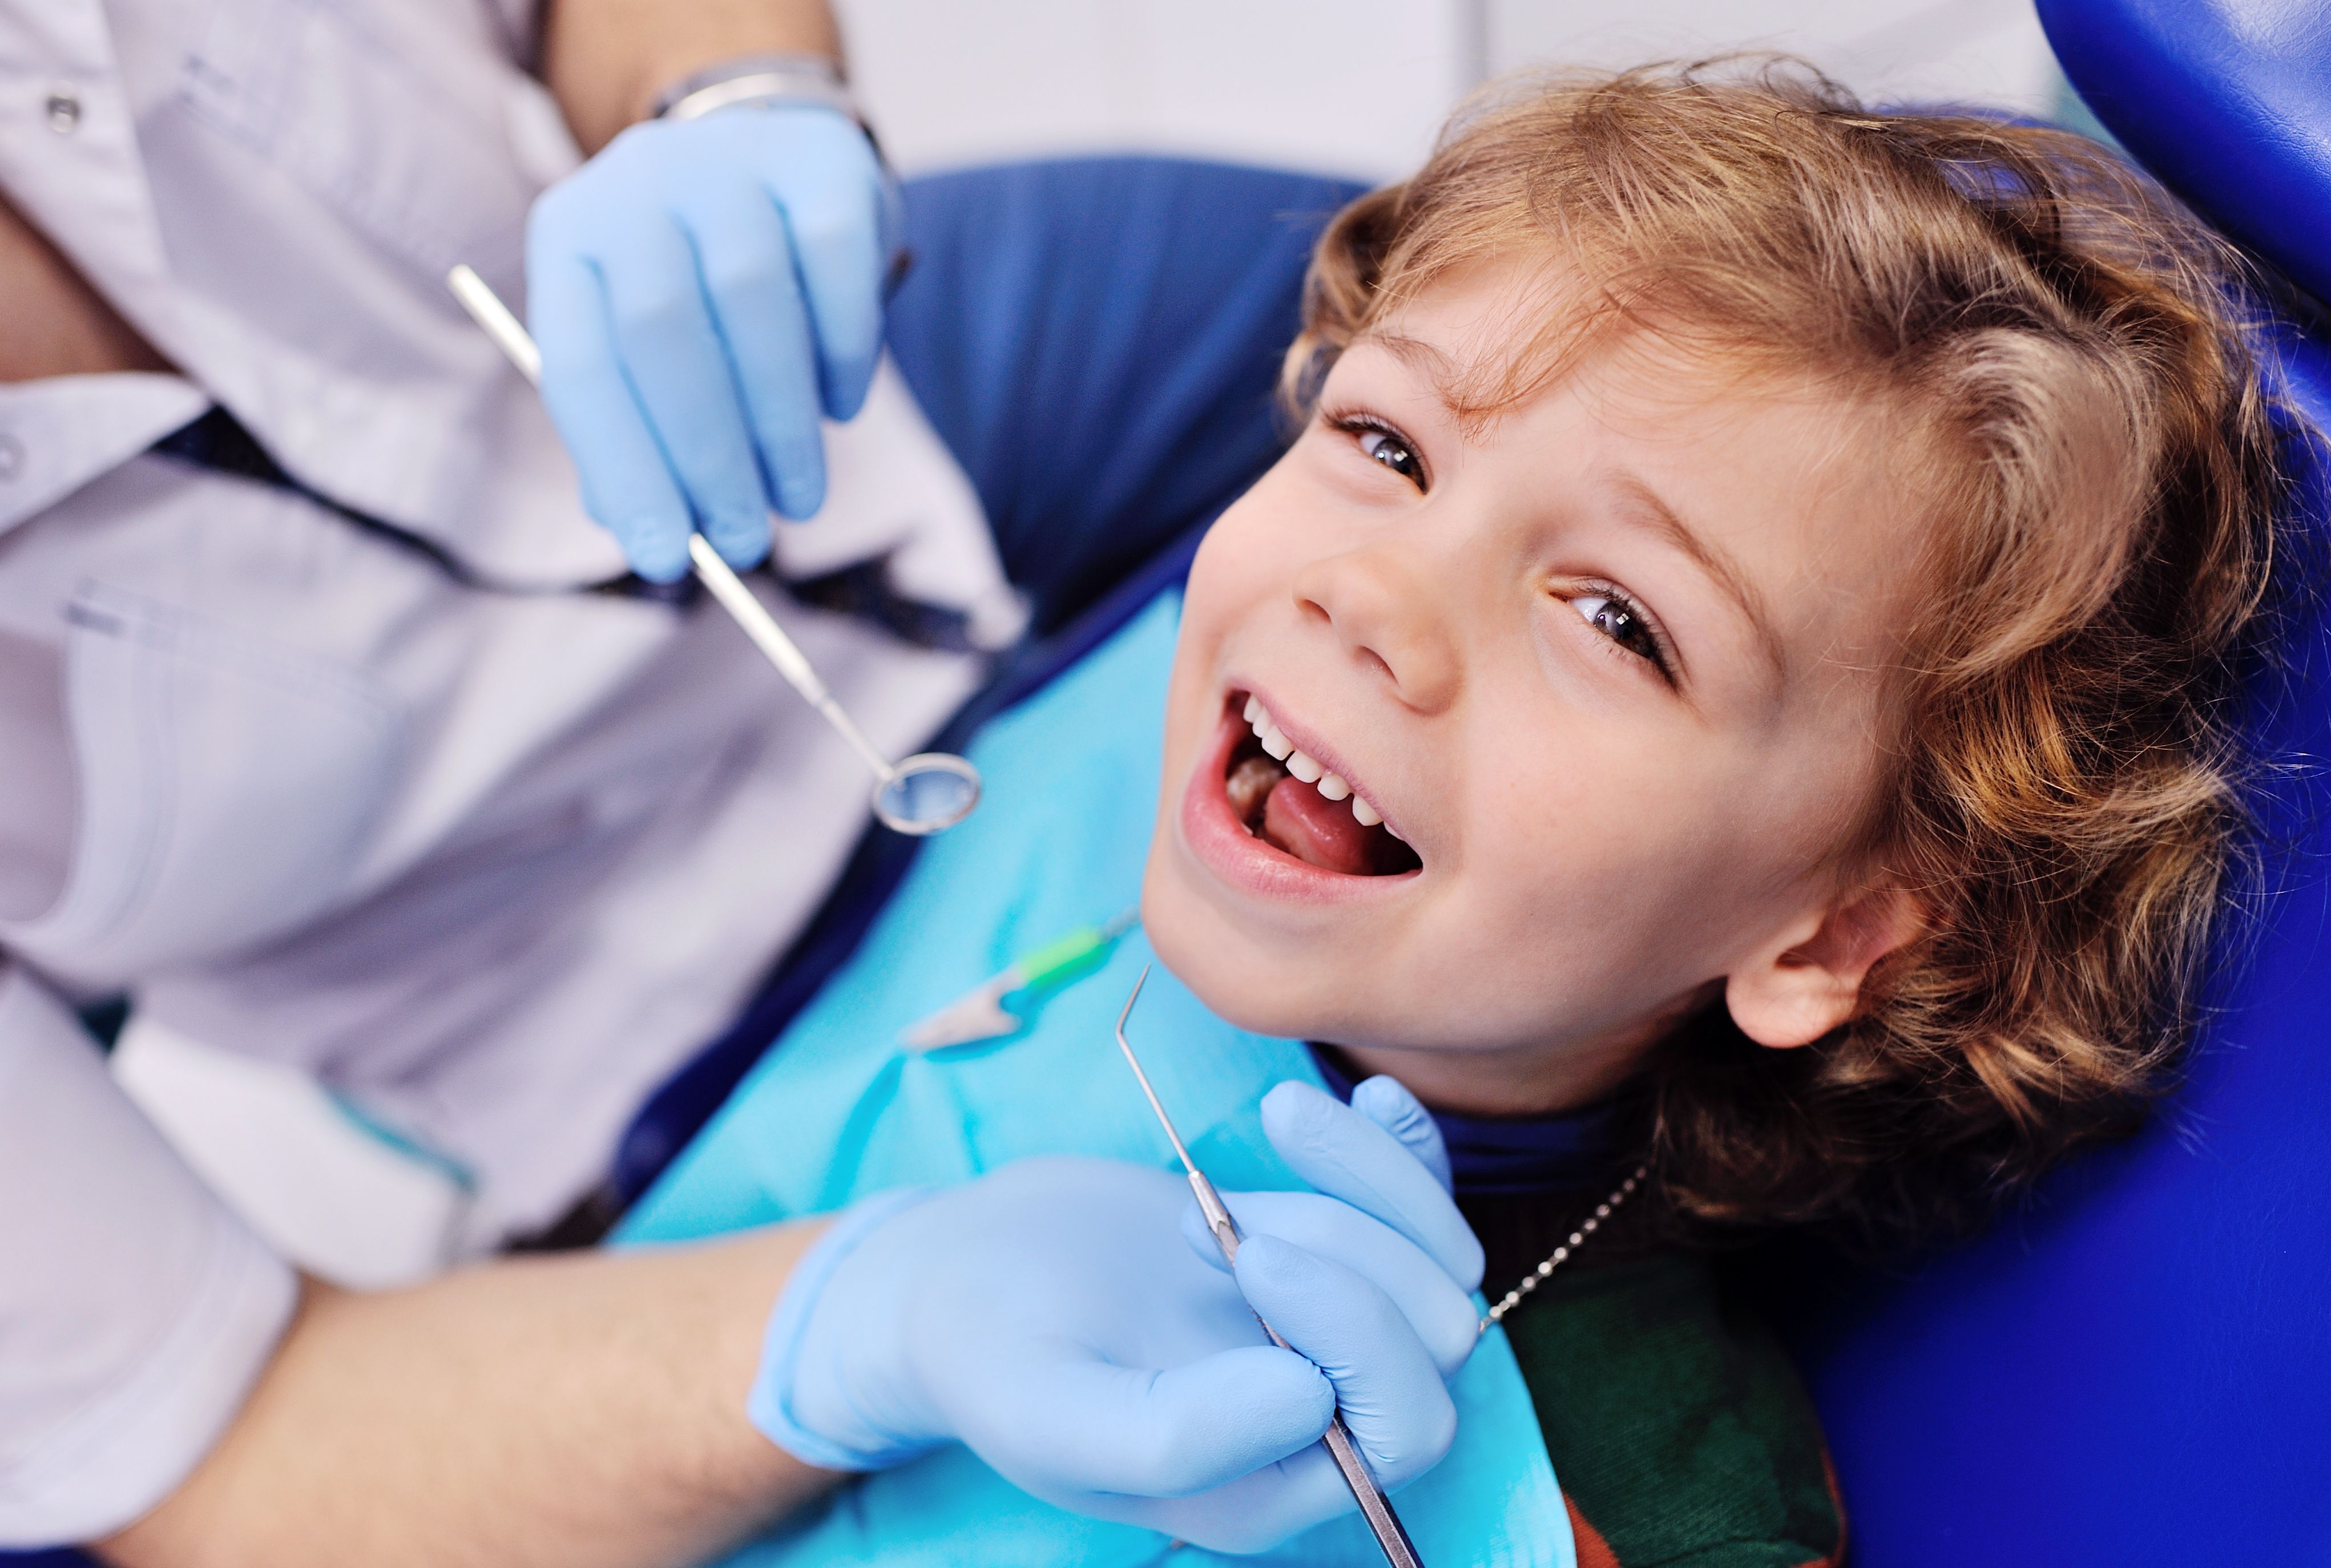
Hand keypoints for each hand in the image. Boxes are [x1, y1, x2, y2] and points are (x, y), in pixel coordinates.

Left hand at [526, 106, 892, 581]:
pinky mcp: (822, 162)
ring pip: (751, 301)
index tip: (663, 560)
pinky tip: (841, 409)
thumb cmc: (698, 287)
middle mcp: (635, 183)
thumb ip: (636, 431)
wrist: (771, 159)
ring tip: (799, 498)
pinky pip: (836, 269)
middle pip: (662, 330)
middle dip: (707, 456)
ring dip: (780, 425)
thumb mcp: (644, 348)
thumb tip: (650, 536)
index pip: (581, 365)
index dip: (622, 469)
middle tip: (745, 542)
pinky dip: (842, 358)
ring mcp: (730, 161)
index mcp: (570, 239)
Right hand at [752, 1080, 1482, 1553]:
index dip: (1359, 1333)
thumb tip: (1315, 1402)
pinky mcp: (1320, 1252)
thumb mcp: (1049, 1409)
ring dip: (1361, 1186)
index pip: (1404, 1427)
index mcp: (1272, 1485)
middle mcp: (1321, 1421)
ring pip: (1436, 1260)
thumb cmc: (989, 1354)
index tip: (1247, 1250)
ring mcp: (1327, 1332)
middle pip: (1437, 1339)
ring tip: (1231, 1164)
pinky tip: (1368, 1095)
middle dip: (1348, 1250)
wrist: (959, 1276)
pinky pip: (1417, 1205)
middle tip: (1208, 1217)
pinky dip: (1405, 1147)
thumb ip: (1173, 1436)